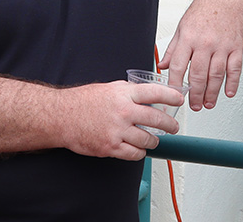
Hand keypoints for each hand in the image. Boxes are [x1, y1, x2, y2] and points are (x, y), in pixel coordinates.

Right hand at [54, 80, 181, 159]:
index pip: (156, 93)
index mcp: (124, 94)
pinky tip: (139, 148)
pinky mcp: (110, 147)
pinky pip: (135, 154)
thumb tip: (149, 95)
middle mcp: (124, 112)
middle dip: (170, 124)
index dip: (171, 96)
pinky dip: (140, 152)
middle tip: (174, 126)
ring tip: (154, 139)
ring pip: (148, 139)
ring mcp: (117, 131)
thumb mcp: (110, 88)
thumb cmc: (83, 101)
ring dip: (154, 140)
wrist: (62, 117)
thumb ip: (130, 92)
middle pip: (157, 119)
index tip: (180, 99)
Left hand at [158, 0, 242, 110]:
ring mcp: (222, 46)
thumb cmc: (204, 10)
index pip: (177, 66)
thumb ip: (173, 48)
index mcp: (188, 38)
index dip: (174, 84)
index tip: (173, 95)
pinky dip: (232, 83)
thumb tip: (162, 65)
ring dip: (212, 93)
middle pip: (198, 75)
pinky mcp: (237, 47)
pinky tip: (228, 93)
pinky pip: (235, 69)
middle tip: (194, 106)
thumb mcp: (183, 27)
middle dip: (195, 95)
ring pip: (216, 75)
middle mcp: (205, 43)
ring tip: (208, 104)